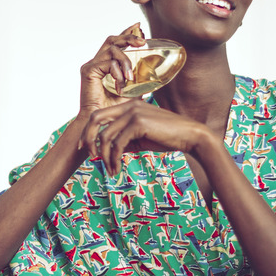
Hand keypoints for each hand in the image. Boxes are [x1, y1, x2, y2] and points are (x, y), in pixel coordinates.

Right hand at [78, 23, 145, 115]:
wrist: (101, 122)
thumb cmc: (113, 109)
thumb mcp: (131, 92)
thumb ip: (138, 82)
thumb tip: (154, 76)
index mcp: (105, 65)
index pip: (115, 43)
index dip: (126, 33)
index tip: (137, 26)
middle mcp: (96, 62)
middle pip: (112, 40)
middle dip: (128, 37)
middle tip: (142, 41)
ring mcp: (91, 66)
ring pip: (112, 50)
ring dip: (125, 61)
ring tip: (130, 77)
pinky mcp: (88, 71)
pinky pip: (106, 62)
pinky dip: (116, 71)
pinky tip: (120, 83)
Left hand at [79, 99, 213, 174]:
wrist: (190, 136)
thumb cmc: (166, 138)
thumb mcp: (140, 139)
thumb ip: (123, 140)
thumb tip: (106, 151)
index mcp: (128, 105)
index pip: (100, 115)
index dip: (89, 131)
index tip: (85, 148)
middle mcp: (128, 105)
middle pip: (96, 119)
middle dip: (88, 139)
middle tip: (90, 157)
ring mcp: (133, 112)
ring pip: (106, 136)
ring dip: (104, 156)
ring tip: (110, 170)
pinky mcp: (138, 123)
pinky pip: (117, 144)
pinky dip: (114, 159)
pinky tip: (117, 169)